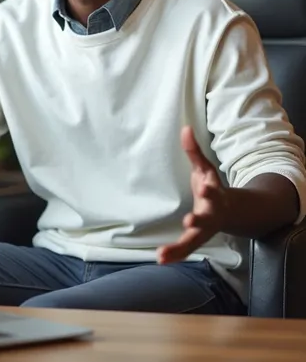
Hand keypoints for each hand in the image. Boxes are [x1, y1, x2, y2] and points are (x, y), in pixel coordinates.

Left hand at [157, 125, 227, 264]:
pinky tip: (160, 259)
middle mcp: (211, 215)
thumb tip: (185, 128)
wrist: (228, 211)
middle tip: (189, 221)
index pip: (213, 192)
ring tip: (163, 254)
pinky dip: (175, 254)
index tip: (205, 188)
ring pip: (194, 240)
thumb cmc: (211, 187)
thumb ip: (194, 151)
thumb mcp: (204, 168)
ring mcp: (204, 229)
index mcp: (214, 195)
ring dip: (180, 247)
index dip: (210, 190)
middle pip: (205, 219)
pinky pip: (185, 249)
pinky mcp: (195, 239)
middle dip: (198, 221)